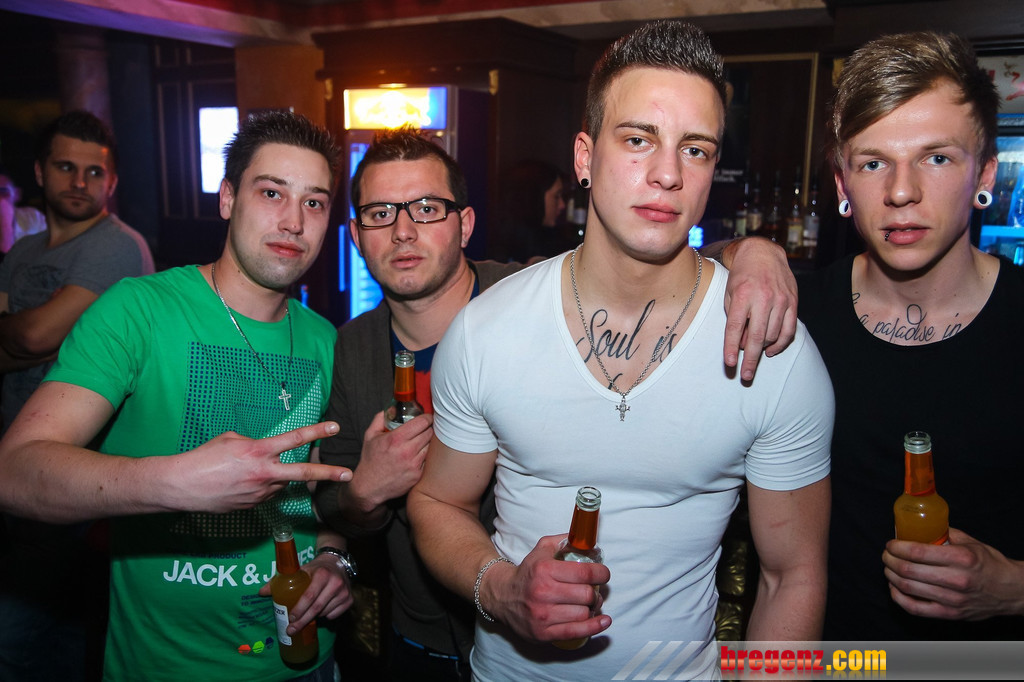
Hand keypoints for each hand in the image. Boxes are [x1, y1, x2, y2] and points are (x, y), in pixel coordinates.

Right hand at [169, 421, 350, 512]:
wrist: (181, 486)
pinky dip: (261, 487)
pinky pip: (266, 494)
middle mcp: (263, 473)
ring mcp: (259, 492)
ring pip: (281, 483)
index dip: (317, 431)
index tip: (335, 427)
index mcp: (258, 451)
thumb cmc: (203, 458)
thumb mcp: (230, 440)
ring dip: (276, 477)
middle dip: (328, 474)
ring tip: (247, 472)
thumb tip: (265, 451)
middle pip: (303, 474)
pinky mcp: (253, 506)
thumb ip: (254, 443)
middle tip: (348, 474)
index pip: (294, 438)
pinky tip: (241, 484)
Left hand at [259, 552, 353, 633]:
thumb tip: (261, 592)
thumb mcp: (299, 571)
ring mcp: (344, 592)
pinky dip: (325, 616)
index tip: (290, 618)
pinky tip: (321, 609)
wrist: (336, 563)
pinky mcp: (349, 600)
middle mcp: (335, 583)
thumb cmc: (314, 569)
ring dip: (313, 617)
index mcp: (322, 575)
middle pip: (316, 608)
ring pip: (324, 613)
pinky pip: (334, 615)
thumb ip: (279, 581)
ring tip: (306, 615)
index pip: (309, 596)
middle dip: (302, 622)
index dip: (299, 609)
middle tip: (291, 630)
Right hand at [348, 411, 432, 508]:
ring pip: (430, 447)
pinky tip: (417, 455)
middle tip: (424, 429)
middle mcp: (407, 451)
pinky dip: (424, 456)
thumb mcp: (370, 435)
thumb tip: (391, 408)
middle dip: (427, 429)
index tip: (426, 418)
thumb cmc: (370, 460)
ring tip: (420, 442)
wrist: (369, 487)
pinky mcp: (417, 475)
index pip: (422, 422)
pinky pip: (427, 460)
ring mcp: (414, 464)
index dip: (427, 418)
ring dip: (427, 443)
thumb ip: (380, 419)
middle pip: (429, 433)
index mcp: (396, 438)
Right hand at [482, 535, 610, 642]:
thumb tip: (586, 539)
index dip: (601, 573)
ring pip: (584, 614)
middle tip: (595, 591)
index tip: (604, 574)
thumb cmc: (527, 573)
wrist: (502, 596)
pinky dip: (594, 627)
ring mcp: (543, 615)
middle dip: (596, 593)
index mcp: (545, 570)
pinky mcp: (543, 633)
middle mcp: (543, 592)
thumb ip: (563, 540)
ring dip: (593, 609)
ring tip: (590, 604)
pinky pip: (576, 632)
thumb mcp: (541, 549)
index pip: (584, 573)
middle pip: (586, 595)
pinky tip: (603, 621)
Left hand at [720, 237, 797, 380]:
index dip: (731, 347)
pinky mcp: (793, 302)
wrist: (762, 254)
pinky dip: (780, 344)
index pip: (735, 327)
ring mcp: (781, 300)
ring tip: (754, 351)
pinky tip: (770, 351)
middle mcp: (763, 297)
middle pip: (756, 336)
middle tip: (746, 376)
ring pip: (772, 335)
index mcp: (742, 294)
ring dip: (762, 348)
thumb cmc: (741, 276)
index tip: (729, 364)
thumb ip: (734, 318)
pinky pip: (789, 330)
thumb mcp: (729, 293)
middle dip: (750, 359)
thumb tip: (741, 345)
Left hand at [883, 527, 1023, 620]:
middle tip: (886, 554)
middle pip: (908, 570)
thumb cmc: (990, 565)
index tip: (890, 543)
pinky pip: (915, 608)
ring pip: (908, 587)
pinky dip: (898, 597)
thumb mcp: (971, 543)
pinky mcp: (949, 614)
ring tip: (888, 568)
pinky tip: (894, 588)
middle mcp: (956, 580)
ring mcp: (952, 600)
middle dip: (889, 560)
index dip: (897, 547)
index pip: (917, 552)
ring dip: (891, 576)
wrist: (1011, 590)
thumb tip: (920, 527)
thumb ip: (945, 534)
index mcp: (961, 558)